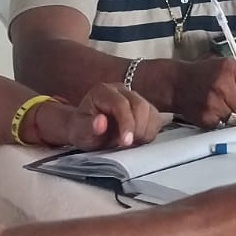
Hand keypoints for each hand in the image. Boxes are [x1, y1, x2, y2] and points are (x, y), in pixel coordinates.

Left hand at [32, 85, 161, 149]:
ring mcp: (134, 97)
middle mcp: (121, 90)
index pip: (121, 104)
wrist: (87, 129)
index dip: (126, 123)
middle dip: (137, 128)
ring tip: (132, 143)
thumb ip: (88, 127)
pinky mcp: (144, 107)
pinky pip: (156, 118)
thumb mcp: (79, 132)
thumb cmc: (82, 130)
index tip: (126, 142)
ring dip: (145, 131)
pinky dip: (151, 131)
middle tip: (129, 145)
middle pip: (140, 105)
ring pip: (151, 111)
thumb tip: (100, 122)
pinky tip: (138, 139)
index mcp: (103, 92)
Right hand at [170, 58, 235, 128]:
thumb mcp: (226, 67)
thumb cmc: (202, 75)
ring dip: (235, 118)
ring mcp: (213, 103)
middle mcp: (222, 85)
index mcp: (229, 69)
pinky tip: (214, 112)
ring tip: (224, 107)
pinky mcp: (206, 118)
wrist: (176, 84)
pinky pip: (224, 126)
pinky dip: (222, 123)